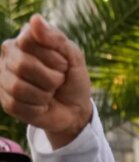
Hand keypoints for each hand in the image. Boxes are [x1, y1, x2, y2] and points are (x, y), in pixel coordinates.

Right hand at [0, 15, 92, 146]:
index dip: (53, 57)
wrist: (76, 109)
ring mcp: (5, 79)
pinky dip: (38, 107)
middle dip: (50, 78)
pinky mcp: (7, 102)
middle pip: (23, 65)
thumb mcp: (74, 57)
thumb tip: (35, 20)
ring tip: (49, 93)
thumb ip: (56, 38)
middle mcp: (9, 57)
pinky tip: (41, 105)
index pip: (28, 40)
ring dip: (44, 94)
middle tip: (58, 81)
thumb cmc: (73, 79)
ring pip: (18, 87)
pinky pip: (18, 104)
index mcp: (23, 41)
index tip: (64, 65)